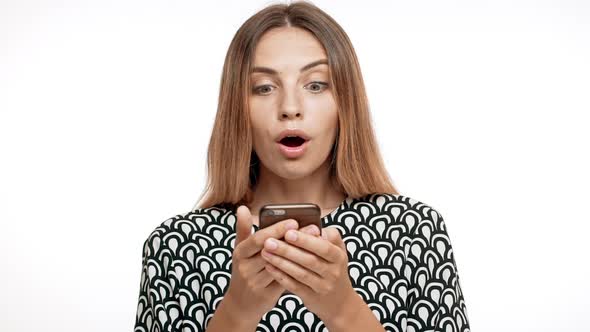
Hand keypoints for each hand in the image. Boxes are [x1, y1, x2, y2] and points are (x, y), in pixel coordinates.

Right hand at [223, 205, 320, 321]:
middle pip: (273, 251)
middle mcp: (246, 268)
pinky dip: (298, 268)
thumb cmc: (244, 269)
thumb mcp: (240, 250)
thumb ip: (243, 228)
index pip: (258, 239)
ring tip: (316, 243)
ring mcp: (256, 282)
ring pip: (281, 266)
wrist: (240, 304)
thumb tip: (242, 207)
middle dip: (294, 239)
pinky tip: (312, 260)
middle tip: (313, 229)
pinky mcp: (267, 294)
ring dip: (300, 253)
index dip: (276, 230)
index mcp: (240, 253)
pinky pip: (285, 279)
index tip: (294, 221)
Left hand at [259, 225, 356, 323]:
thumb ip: (329, 236)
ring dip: (281, 262)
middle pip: (309, 260)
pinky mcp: (311, 297)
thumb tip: (313, 227)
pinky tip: (270, 266)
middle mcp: (333, 272)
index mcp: (339, 256)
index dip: (306, 240)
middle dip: (287, 250)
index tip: (288, 232)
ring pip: (300, 274)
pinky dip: (281, 276)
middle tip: (269, 241)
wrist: (339, 301)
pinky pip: (294, 286)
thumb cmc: (334, 267)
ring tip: (265, 252)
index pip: (323, 247)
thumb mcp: (339, 250)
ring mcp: (322, 287)